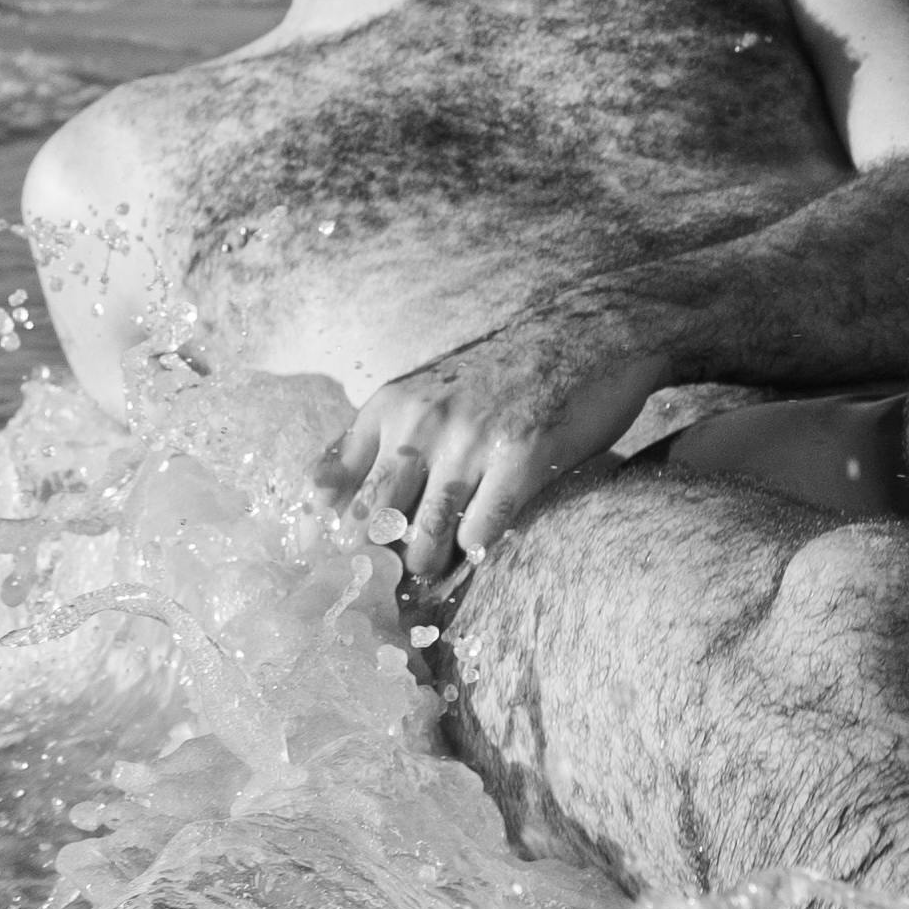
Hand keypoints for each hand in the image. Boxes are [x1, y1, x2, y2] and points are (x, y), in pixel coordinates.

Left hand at [317, 314, 672, 586]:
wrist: (584, 334)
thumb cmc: (503, 375)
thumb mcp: (426, 392)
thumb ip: (382, 438)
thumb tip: (327, 501)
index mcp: (389, 406)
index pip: (330, 485)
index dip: (324, 535)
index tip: (331, 565)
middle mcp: (420, 422)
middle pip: (375, 524)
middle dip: (384, 560)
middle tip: (398, 575)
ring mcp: (469, 441)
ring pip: (425, 540)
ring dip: (432, 564)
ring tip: (444, 561)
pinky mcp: (518, 459)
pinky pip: (480, 535)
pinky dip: (480, 550)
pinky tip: (489, 536)